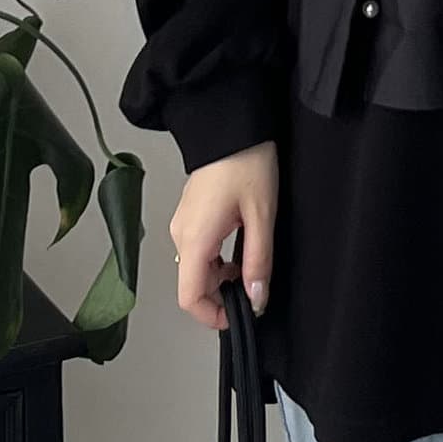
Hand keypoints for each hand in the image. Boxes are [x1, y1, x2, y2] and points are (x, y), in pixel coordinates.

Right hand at [169, 139, 278, 329]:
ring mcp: (183, 224)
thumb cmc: (245, 162)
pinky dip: (218, 261)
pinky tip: (241, 248)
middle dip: (222, 296)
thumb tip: (256, 298)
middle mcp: (181, 234)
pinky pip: (199, 251)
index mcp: (195, 239)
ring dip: (222, 278)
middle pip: (193, 285)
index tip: (240, 316)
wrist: (230, 125)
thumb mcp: (261, 216)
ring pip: (196, 269)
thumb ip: (258, 262)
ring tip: (252, 265)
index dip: (213, 316)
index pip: (190, 297)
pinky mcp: (190, 216)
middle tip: (254, 290)